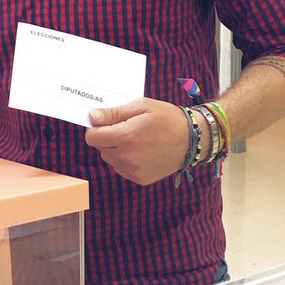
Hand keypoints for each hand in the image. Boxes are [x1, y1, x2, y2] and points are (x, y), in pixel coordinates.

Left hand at [84, 98, 199, 185]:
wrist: (192, 139)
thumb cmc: (167, 119)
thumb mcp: (141, 106)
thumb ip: (113, 113)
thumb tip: (92, 117)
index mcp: (126, 137)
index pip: (92, 137)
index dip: (96, 127)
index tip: (106, 122)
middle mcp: (128, 157)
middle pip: (100, 147)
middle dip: (107, 136)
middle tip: (126, 128)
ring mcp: (134, 170)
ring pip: (109, 158)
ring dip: (115, 148)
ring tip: (135, 139)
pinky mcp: (140, 179)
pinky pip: (120, 168)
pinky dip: (125, 159)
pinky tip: (140, 150)